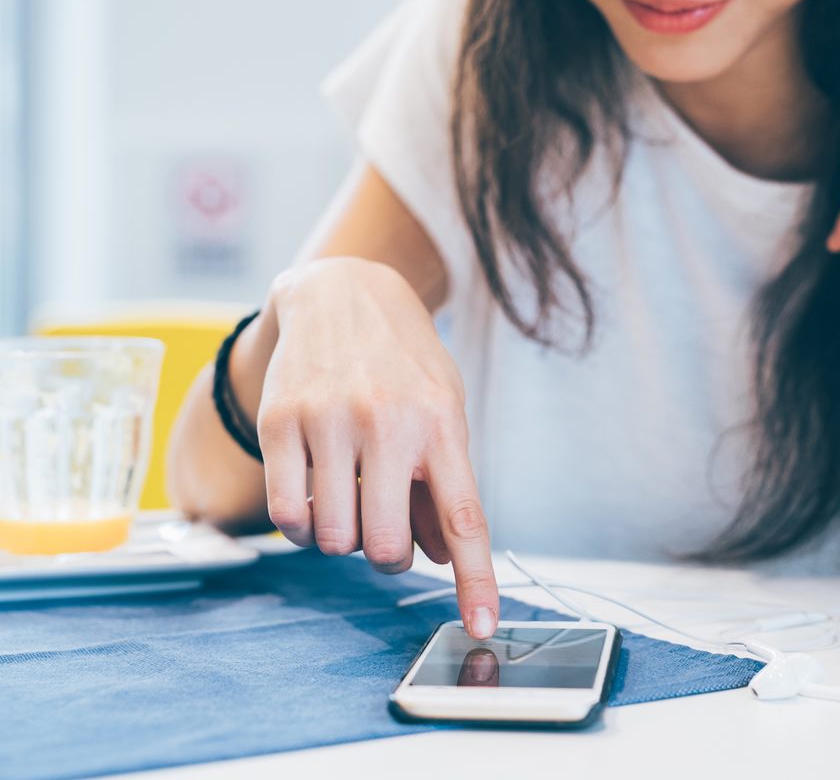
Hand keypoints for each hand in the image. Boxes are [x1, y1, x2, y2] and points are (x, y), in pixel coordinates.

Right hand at [257, 256, 498, 638]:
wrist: (343, 292)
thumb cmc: (402, 362)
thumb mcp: (442, 409)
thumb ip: (442, 482)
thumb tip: (440, 558)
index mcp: (440, 422)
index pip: (463, 517)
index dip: (475, 579)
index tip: (482, 625)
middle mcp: (387, 422)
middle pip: (385, 547)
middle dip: (387, 555)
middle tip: (386, 528)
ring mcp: (329, 419)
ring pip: (332, 539)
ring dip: (341, 540)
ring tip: (348, 501)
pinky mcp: (281, 420)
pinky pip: (285, 516)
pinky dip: (300, 526)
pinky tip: (313, 495)